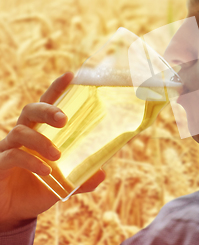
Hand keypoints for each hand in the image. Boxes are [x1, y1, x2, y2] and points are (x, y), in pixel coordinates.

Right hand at [0, 72, 105, 231]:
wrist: (12, 212)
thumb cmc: (37, 189)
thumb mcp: (63, 183)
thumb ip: (81, 177)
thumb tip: (101, 173)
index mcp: (40, 133)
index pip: (47, 105)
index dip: (57, 89)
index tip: (71, 75)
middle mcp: (23, 135)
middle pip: (31, 111)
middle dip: (48, 110)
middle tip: (64, 119)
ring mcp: (8, 148)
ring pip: (20, 132)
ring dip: (41, 142)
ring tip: (57, 155)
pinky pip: (13, 156)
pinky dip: (31, 162)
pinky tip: (45, 171)